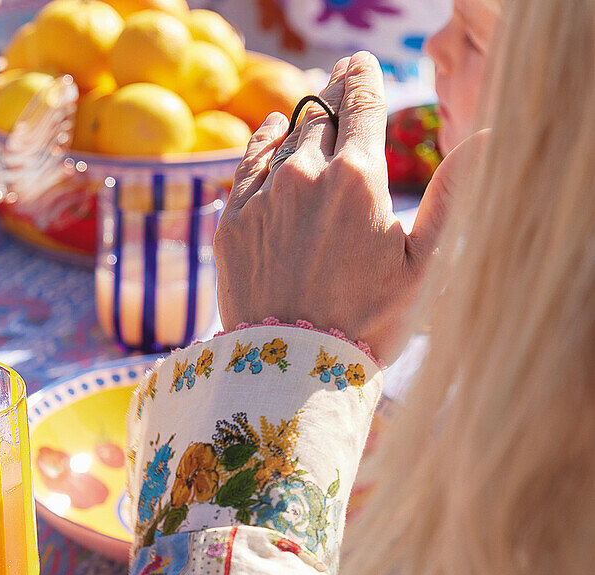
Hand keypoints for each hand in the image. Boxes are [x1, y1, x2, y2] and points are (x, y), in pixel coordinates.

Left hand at [215, 52, 475, 362]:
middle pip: (321, 112)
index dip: (365, 77)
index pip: (364, 103)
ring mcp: (263, 196)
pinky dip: (262, 143)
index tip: (363, 64)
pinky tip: (271, 132)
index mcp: (357, 177)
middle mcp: (304, 175)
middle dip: (335, 91)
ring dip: (302, 121)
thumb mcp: (422, 265)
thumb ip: (449, 196)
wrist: (291, 371)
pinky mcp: (231, 221)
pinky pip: (246, 164)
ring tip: (313, 111)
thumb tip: (484, 141)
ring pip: (285, 137)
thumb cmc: (367, 324)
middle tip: (342, 78)